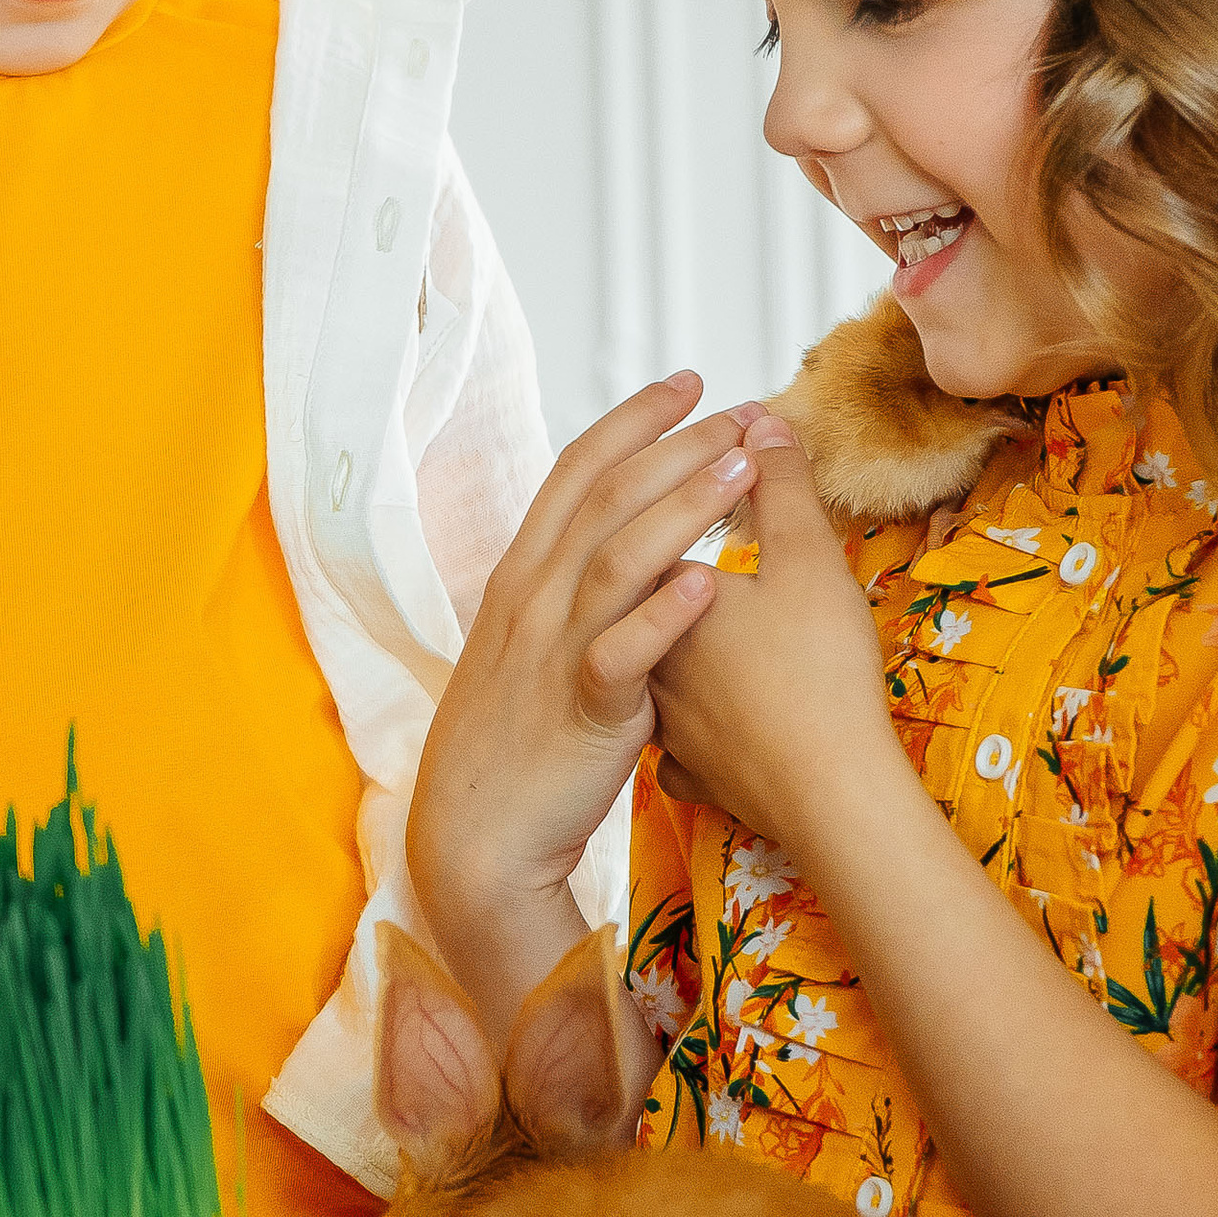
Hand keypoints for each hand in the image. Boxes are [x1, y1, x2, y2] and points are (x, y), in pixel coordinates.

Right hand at [409, 371, 762, 1034]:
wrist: (475, 834)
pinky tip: (713, 581)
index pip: (576, 471)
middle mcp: (534, 599)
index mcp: (522, 576)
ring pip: (616, 557)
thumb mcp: (527, 646)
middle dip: (674, 444)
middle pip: (605, 497)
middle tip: (738, 409)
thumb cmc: (513, 742)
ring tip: (742, 466)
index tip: (687, 382)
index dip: (633, 421)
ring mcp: (554, 651)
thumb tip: (619, 548)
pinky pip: (623, 652)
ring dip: (681, 505)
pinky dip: (666, 614)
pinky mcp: (582, 708)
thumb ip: (567, 592)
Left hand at [649, 422, 900, 853]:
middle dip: (675, 554)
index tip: (727, 465)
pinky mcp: (686, 767)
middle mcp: (636, 650)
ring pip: (651, 660)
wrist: (827, 795)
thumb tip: (763, 423)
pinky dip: (691, 714)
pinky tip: (708, 708)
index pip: (646, 519)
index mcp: (653, 589)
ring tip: (719, 615)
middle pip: (639, 586)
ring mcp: (657, 717)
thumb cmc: (818, 670)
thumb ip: (782, 486)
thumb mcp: (807, 558)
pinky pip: (676, 732)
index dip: (684, 483)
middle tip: (725, 538)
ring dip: (677, 633)